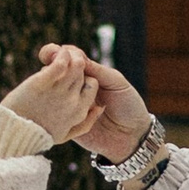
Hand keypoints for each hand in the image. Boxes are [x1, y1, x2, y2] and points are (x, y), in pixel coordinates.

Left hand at [0, 54, 103, 142]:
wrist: (12, 135)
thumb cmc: (36, 135)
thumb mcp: (64, 135)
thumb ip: (85, 123)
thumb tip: (99, 108)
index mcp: (79, 112)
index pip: (92, 85)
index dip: (82, 77)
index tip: (68, 76)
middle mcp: (73, 101)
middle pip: (83, 73)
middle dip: (76, 62)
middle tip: (62, 60)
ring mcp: (59, 90)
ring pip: (77, 64)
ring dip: (70, 54)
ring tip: (59, 54)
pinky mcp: (43, 81)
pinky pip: (62, 61)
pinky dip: (62, 54)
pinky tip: (56, 53)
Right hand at [34, 43, 152, 164]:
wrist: (133, 137)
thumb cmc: (129, 106)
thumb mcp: (117, 83)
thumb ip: (98, 70)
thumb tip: (74, 56)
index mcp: (90, 74)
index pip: (72, 58)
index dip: (64, 53)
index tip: (59, 52)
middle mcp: (77, 88)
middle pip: (59, 71)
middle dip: (55, 65)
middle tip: (55, 65)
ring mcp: (70, 104)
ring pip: (54, 90)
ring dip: (54, 84)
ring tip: (60, 83)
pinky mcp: (67, 122)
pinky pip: (56, 111)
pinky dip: (55, 105)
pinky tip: (59, 103)